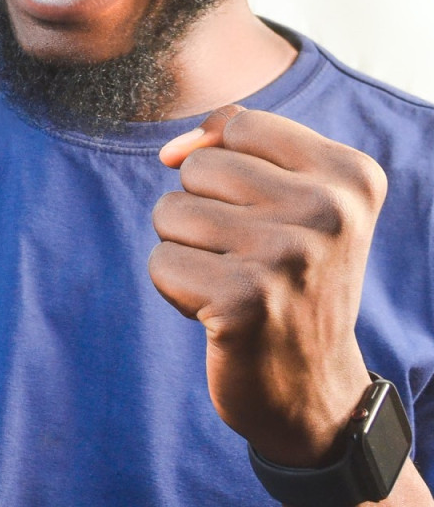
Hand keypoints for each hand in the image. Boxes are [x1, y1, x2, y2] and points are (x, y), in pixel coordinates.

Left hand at [149, 106, 385, 466]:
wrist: (312, 387)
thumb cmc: (289, 275)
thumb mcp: (292, 197)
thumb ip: (232, 145)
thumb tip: (170, 152)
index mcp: (349, 175)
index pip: (239, 124)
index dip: (223, 162)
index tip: (254, 208)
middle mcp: (328, 210)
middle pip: (197, 166)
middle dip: (202, 210)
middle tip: (247, 255)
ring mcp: (287, 256)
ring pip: (170, 211)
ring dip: (186, 248)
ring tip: (233, 280)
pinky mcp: (244, 301)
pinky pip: (161, 261)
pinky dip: (177, 288)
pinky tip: (220, 312)